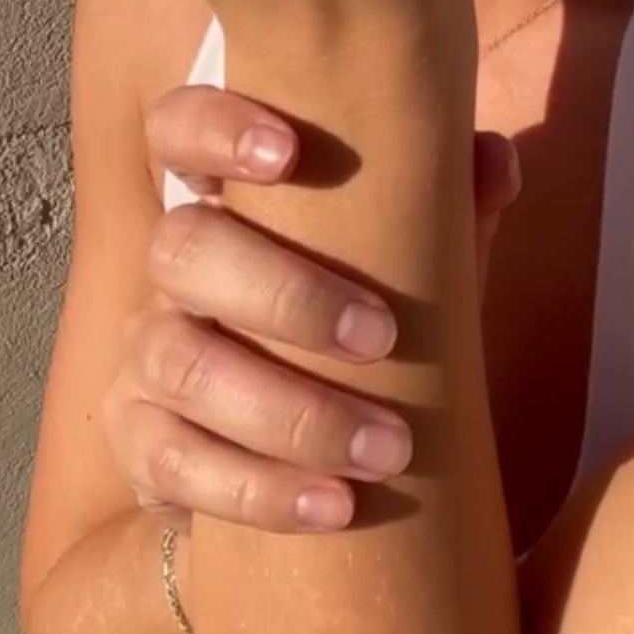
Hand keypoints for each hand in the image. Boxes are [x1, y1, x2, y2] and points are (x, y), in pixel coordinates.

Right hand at [104, 85, 520, 533]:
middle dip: (285, 293)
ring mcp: (147, 357)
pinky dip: (260, 489)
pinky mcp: (141, 446)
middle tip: (383, 337)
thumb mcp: (406, 268)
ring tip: (389, 447)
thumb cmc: (356, 325)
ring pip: (183, 365)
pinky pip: (175, 464)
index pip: (179, 130)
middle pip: (184, 251)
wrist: (295, 452)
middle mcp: (170, 271)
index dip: (215, 128)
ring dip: (289, 410)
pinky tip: (335, 505)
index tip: (288, 152)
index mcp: (222, 200)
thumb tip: (492, 158)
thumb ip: (446, 213)